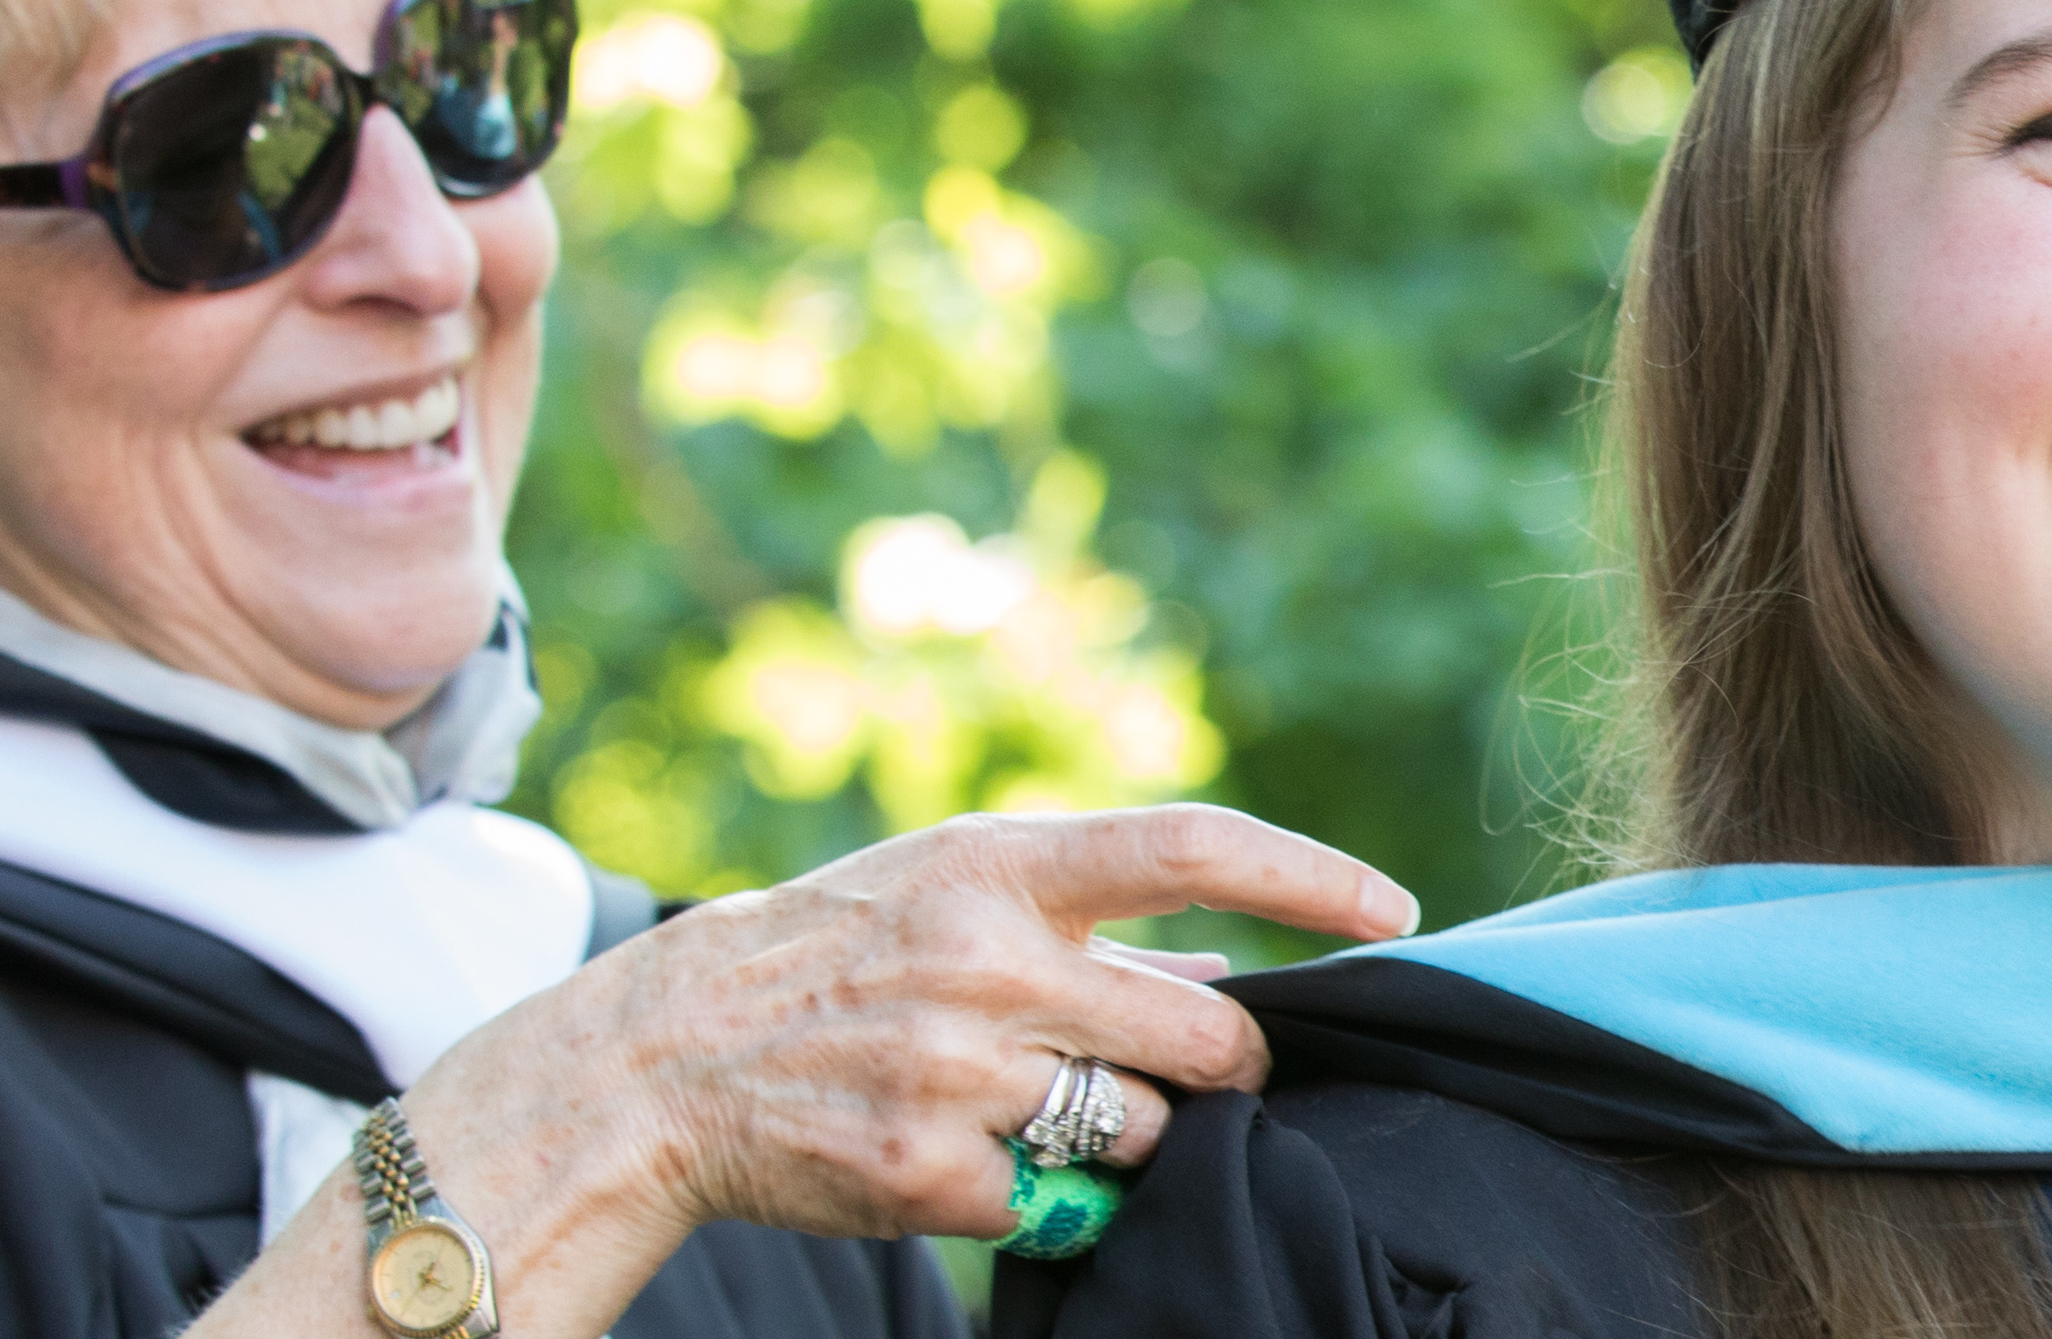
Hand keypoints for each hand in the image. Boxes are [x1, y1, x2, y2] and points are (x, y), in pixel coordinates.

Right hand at [201, 804, 1409, 1338]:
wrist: (656, 1062)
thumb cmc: (824, 962)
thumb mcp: (942, 898)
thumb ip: (1085, 931)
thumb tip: (1224, 982)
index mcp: (997, 866)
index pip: (1196, 849)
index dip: (1312, 879)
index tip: (1395, 912)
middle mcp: (986, 960)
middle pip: (1201, 1038)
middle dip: (1227, 1072)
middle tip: (1200, 1079)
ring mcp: (959, 1072)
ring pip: (1138, 1133)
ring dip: (1119, 1139)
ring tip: (1023, 1109)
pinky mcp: (933, 1173)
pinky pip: (1051, 1202)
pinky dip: (1030, 1195)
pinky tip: (950, 1156)